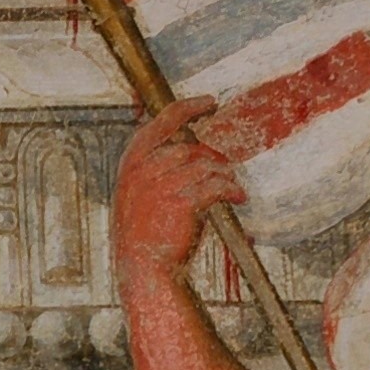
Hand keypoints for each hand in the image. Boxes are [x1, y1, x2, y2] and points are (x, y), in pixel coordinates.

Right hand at [113, 100, 239, 282]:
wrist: (143, 267)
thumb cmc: (144, 233)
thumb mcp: (137, 194)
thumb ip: (154, 168)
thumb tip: (189, 148)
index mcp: (131, 163)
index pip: (161, 122)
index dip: (188, 108)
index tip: (210, 102)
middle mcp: (143, 170)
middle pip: (190, 147)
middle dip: (212, 157)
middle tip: (226, 167)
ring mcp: (161, 185)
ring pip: (206, 166)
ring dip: (224, 175)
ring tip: (231, 187)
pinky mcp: (182, 202)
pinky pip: (216, 185)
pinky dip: (231, 190)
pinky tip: (238, 197)